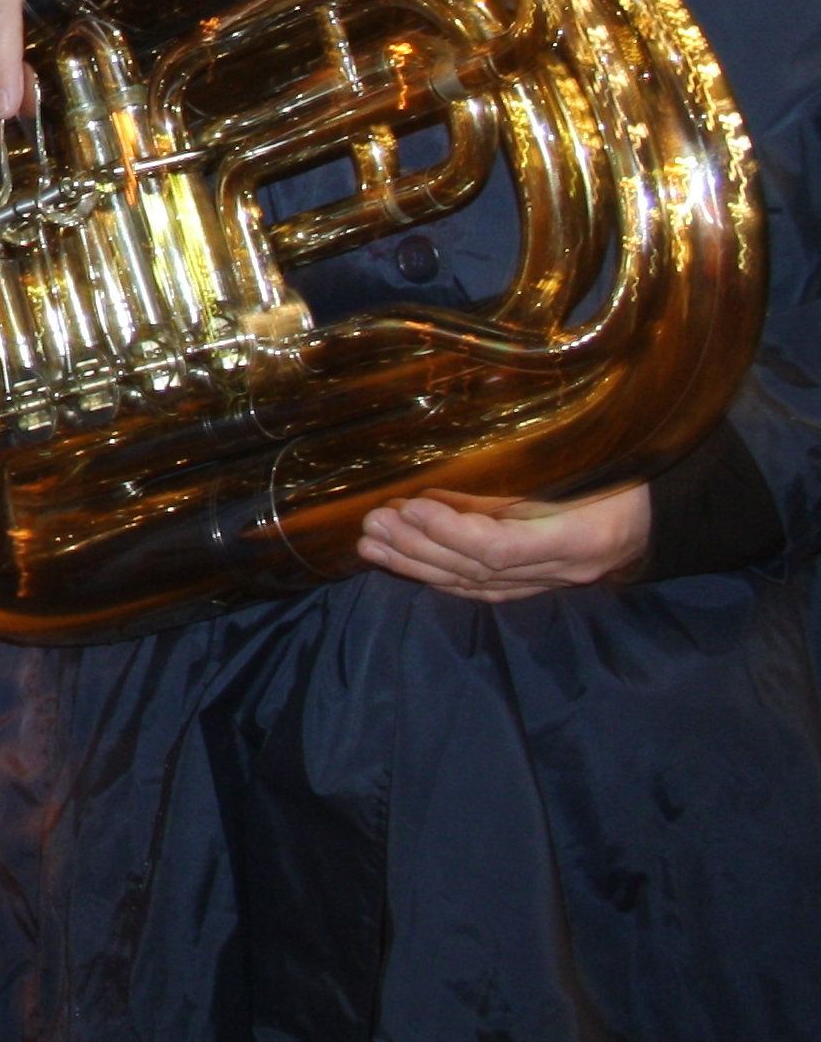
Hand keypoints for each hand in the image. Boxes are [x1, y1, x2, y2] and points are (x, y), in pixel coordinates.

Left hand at [356, 484, 651, 600]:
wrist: (670, 508)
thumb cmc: (628, 469)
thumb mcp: (589, 461)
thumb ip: (533, 468)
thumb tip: (459, 451)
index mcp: (581, 538)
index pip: (504, 549)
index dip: (453, 532)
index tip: (412, 505)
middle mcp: (565, 570)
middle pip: (480, 570)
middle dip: (420, 548)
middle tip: (374, 523)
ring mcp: (555, 581)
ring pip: (476, 583)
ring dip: (419, 564)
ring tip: (372, 544)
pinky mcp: (543, 583)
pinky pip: (487, 589)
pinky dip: (442, 578)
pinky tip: (406, 564)